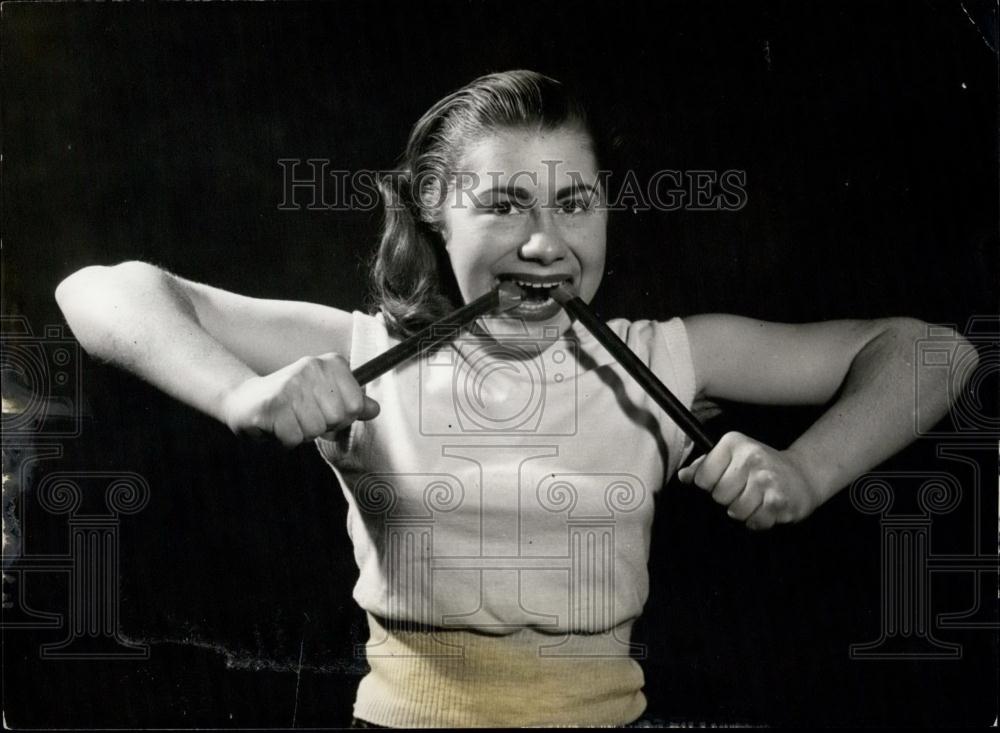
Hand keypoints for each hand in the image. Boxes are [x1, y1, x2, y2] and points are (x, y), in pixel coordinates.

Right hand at [220, 353, 379, 447]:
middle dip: (322, 427)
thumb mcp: (325, 395)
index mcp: (329, 364)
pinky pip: (294, 438)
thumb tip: (375, 409)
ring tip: (289, 420)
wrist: (244, 399)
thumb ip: (351, 401)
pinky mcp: (273, 405)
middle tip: (303, 417)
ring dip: (302, 433)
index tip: (325, 410)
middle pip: (338, 418)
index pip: (356, 405)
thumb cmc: (290, 400)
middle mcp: (311, 368)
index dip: (343, 417)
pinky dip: (286, 440)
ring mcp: (291, 385)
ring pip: (316, 429)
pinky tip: (277, 426)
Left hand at [676, 431, 820, 529]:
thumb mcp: (732, 457)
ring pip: (735, 511)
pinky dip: (758, 521)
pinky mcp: (779, 499)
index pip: (703, 477)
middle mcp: (751, 457)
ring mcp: (766, 478)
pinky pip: (755, 522)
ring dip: (743, 512)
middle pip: (718, 496)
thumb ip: (704, 465)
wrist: (802, 474)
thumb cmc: (759, 466)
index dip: (709, 485)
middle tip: (742, 492)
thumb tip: (683, 477)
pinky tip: (765, 509)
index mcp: (733, 443)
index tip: (722, 481)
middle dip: (727, 500)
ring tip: (754, 501)